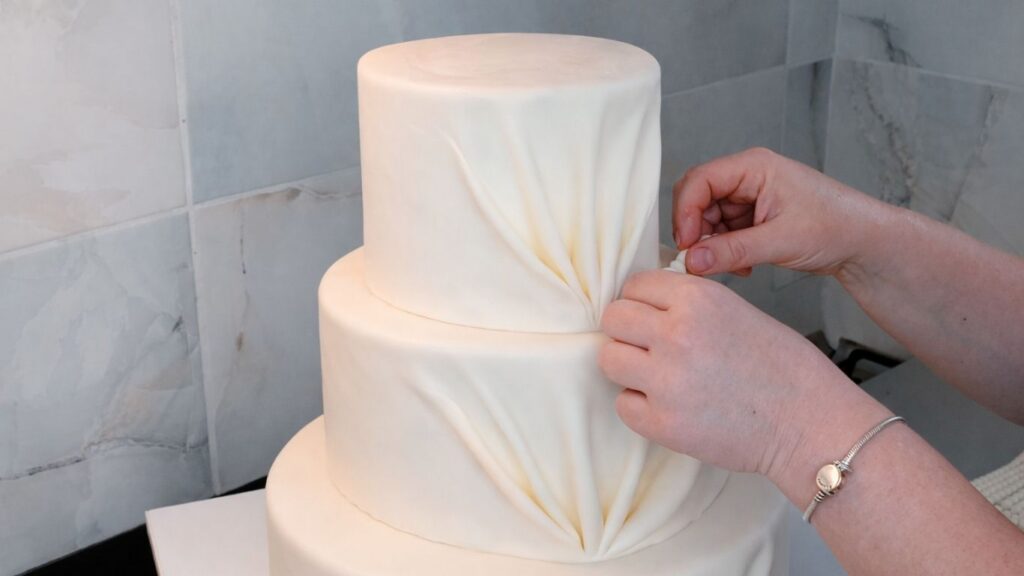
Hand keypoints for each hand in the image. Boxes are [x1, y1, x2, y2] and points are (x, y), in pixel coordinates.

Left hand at [598, 269, 874, 480]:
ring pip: (609, 359)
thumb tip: (645, 306)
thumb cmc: (784, 369)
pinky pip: (623, 405)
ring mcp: (665, 380)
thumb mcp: (737, 311)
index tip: (651, 316)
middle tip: (649, 348)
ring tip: (658, 377)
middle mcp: (676, 333)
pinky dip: (640, 406)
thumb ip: (688, 305)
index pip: (634, 285)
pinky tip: (669, 406)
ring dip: (628, 367)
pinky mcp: (662, 422)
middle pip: (614, 318)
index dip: (642, 302)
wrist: (809, 423)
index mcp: (697, 298)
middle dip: (628, 332)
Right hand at [672, 147, 892, 276]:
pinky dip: (725, 251)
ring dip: (711, 245)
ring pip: (708, 219)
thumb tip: (693, 260)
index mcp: (754, 167)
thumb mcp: (780, 241)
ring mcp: (749, 196)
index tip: (686, 244)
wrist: (864, 243)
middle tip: (699, 259)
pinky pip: (722, 232)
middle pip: (698, 199)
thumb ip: (732, 251)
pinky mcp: (753, 216)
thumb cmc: (837, 226)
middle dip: (695, 231)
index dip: (685, 213)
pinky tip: (743, 266)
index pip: (699, 181)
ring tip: (733, 266)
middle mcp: (748, 177)